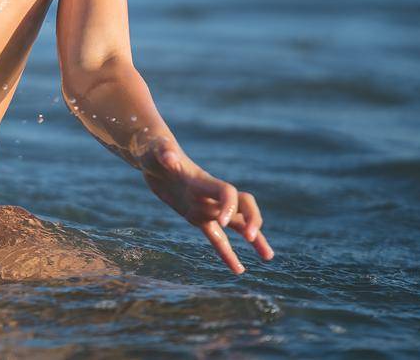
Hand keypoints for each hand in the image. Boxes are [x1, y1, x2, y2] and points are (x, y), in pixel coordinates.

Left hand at [140, 139, 273, 274]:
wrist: (151, 155)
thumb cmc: (154, 149)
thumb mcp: (157, 149)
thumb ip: (165, 153)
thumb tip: (168, 158)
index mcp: (203, 180)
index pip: (227, 192)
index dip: (229, 206)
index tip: (221, 222)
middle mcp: (210, 195)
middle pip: (242, 206)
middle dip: (251, 220)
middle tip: (251, 237)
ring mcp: (206, 206)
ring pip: (236, 225)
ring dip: (254, 239)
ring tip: (269, 257)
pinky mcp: (196, 216)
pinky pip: (216, 238)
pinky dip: (227, 253)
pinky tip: (239, 270)